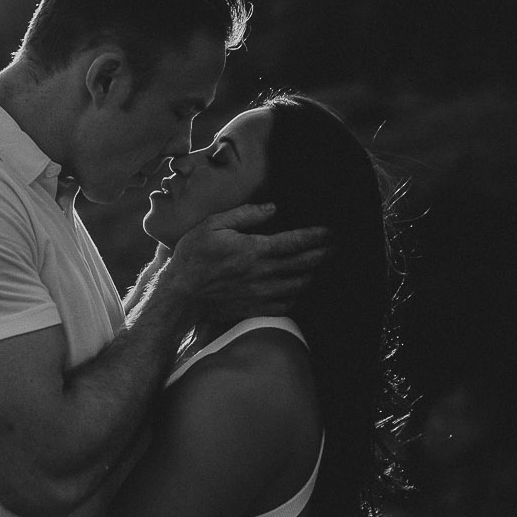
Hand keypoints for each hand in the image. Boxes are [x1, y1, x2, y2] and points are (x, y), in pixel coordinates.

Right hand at [167, 202, 330, 319]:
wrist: (180, 296)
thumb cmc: (193, 257)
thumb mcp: (213, 225)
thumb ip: (245, 215)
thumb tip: (271, 208)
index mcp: (254, 250)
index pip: (294, 242)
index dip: (316, 236)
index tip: (330, 231)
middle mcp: (263, 273)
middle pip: (304, 263)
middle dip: (323, 253)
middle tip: (335, 246)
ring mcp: (261, 293)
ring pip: (299, 284)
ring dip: (313, 273)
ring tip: (320, 265)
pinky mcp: (256, 308)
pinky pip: (287, 304)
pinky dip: (298, 295)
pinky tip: (300, 288)